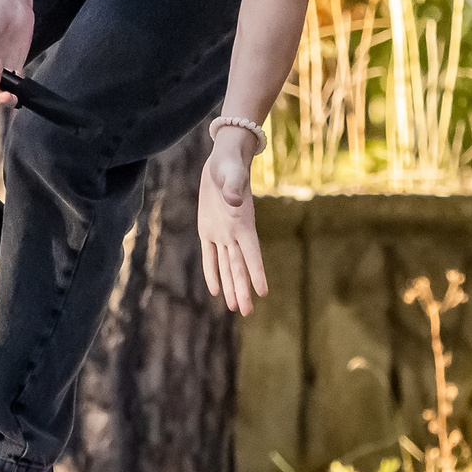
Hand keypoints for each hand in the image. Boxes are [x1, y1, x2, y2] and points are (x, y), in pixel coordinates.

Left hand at [199, 125, 266, 315]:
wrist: (224, 158)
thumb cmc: (230, 164)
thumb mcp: (230, 173)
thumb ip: (233, 187)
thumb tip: (232, 201)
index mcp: (242, 223)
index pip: (251, 253)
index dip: (256, 273)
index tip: (263, 293)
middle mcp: (233, 232)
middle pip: (239, 266)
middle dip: (242, 289)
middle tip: (246, 312)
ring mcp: (221, 232)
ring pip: (227, 265)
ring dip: (230, 286)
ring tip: (234, 308)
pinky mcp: (208, 228)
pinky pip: (210, 256)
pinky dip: (212, 272)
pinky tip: (215, 290)